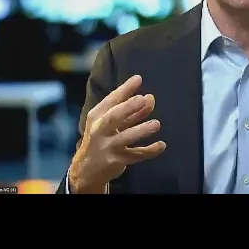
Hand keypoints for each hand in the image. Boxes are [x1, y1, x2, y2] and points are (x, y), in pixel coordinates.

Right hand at [69, 75, 165, 192]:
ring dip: (141, 130)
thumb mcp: (111, 123)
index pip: (110, 100)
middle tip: (144, 99)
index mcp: (97, 116)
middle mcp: (100, 130)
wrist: (86, 169)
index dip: (124, 89)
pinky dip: (149, 151)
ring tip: (157, 124)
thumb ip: (130, 111)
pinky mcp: (116, 161)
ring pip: (126, 137)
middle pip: (113, 117)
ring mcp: (108, 146)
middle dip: (128, 107)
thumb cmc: (102, 138)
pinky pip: (135, 155)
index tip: (138, 79)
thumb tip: (150, 98)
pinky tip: (161, 145)